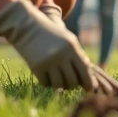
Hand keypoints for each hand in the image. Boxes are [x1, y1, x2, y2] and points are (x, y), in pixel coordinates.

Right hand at [0, 0, 117, 93]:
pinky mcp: (37, 67)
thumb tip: (89, 75)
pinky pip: (46, 83)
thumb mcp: (68, 40)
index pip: (85, 71)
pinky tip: (47, 77)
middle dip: (72, 85)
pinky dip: (47, 83)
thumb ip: (78, 55)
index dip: (89, 83)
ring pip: (59, 85)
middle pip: (72, 81)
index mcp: (72, 47)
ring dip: (60, 86)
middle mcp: (62, 55)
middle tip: (69, 83)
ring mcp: (49, 62)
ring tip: (59, 81)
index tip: (90, 89)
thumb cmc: (51, 34)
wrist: (27, 26)